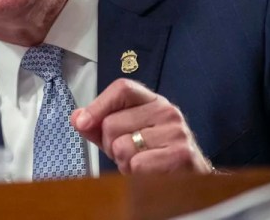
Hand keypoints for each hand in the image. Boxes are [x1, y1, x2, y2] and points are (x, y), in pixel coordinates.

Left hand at [71, 78, 211, 173]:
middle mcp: (167, 111)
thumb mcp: (124, 135)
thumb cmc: (153, 156)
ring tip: (140, 165)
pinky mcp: (181, 155)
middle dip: (111, 146)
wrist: (191, 181)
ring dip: (123, 163)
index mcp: (152, 101)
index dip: (98, 105)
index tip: (83, 123)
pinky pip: (137, 165)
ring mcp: (176, 132)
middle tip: (128, 155)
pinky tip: (149, 175)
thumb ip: (99, 126)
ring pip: (122, 147)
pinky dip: (135, 176)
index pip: (122, 88)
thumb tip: (77, 118)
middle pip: (112, 123)